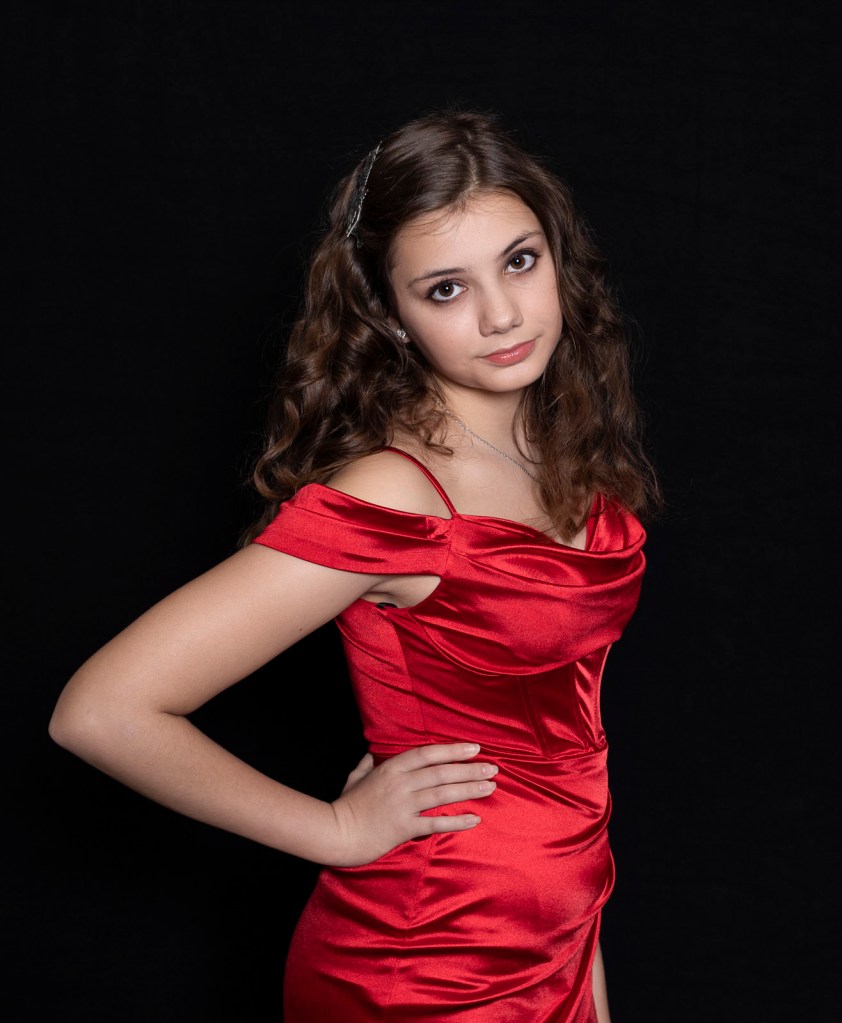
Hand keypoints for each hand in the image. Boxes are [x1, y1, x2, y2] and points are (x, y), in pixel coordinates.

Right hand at [328, 743, 497, 865]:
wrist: (335, 832)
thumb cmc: (344, 805)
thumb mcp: (355, 778)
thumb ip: (365, 766)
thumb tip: (368, 756)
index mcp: (390, 768)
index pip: (428, 754)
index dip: (452, 750)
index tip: (474, 749)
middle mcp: (399, 783)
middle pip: (441, 772)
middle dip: (469, 769)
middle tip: (493, 768)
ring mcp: (402, 805)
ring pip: (442, 794)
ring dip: (468, 790)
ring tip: (490, 787)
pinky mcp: (403, 828)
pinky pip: (435, 824)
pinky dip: (456, 821)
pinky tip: (474, 819)